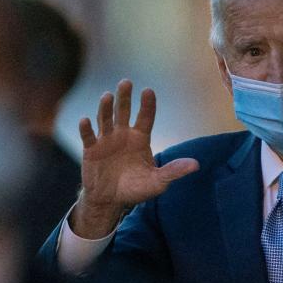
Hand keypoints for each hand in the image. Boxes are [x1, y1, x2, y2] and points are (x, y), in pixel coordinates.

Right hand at [71, 79, 197, 237]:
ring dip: (105, 108)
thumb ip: (173, 171)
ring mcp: (106, 140)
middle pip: (123, 111)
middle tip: (126, 82)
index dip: (147, 105)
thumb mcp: (158, 182)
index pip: (145, 117)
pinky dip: (86, 129)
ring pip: (105, 119)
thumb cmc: (136, 188)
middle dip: (124, 97)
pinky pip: (88, 137)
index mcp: (140, 138)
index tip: (148, 91)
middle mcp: (123, 134)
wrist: (111, 200)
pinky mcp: (91, 149)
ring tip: (107, 96)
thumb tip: (196, 164)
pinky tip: (85, 120)